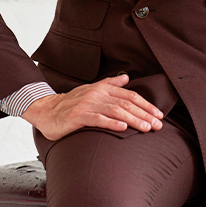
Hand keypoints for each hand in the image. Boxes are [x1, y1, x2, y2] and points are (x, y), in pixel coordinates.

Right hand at [20, 73, 163, 141]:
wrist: (46, 111)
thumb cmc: (72, 104)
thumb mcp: (92, 90)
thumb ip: (110, 84)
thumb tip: (126, 78)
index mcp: (102, 88)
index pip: (130, 95)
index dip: (146, 105)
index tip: (159, 115)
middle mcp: (97, 94)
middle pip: (126, 103)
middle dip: (145, 114)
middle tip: (159, 125)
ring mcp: (87, 104)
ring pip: (116, 111)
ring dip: (134, 120)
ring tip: (147, 127)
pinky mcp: (78, 116)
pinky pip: (98, 119)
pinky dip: (112, 123)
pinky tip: (123, 128)